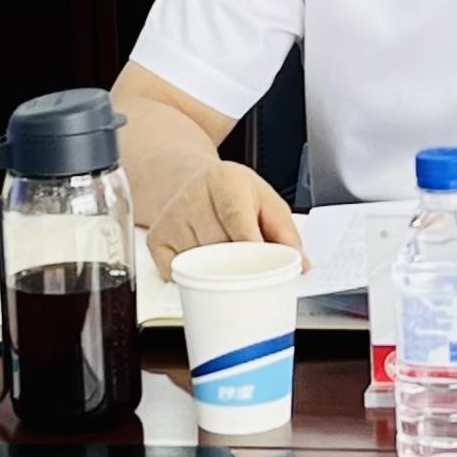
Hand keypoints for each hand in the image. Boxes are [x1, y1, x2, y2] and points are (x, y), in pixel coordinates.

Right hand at [146, 160, 302, 279]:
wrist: (194, 181)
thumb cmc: (235, 194)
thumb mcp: (266, 200)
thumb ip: (286, 232)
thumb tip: (300, 264)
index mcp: (225, 180)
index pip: (237, 217)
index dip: (250, 244)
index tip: (262, 263)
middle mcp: (193, 195)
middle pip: (220, 246)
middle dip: (239, 262)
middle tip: (250, 262)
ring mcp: (171, 218)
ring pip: (200, 264)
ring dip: (217, 270)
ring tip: (224, 250)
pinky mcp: (156, 238)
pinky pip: (177, 274)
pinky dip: (193, 276)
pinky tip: (202, 258)